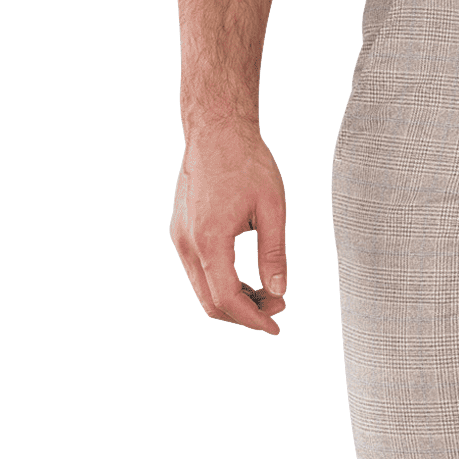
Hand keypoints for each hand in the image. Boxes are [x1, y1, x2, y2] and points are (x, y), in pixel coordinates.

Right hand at [170, 124, 287, 334]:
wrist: (216, 129)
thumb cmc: (248, 163)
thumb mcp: (273, 209)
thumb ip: (275, 254)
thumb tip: (278, 292)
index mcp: (209, 239)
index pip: (227, 298)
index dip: (252, 320)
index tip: (276, 328)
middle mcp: (187, 242)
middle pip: (211, 302)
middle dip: (246, 315)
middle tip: (279, 308)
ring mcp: (179, 238)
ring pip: (203, 291)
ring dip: (235, 301)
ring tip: (269, 295)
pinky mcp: (181, 232)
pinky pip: (199, 273)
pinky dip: (223, 285)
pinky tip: (249, 282)